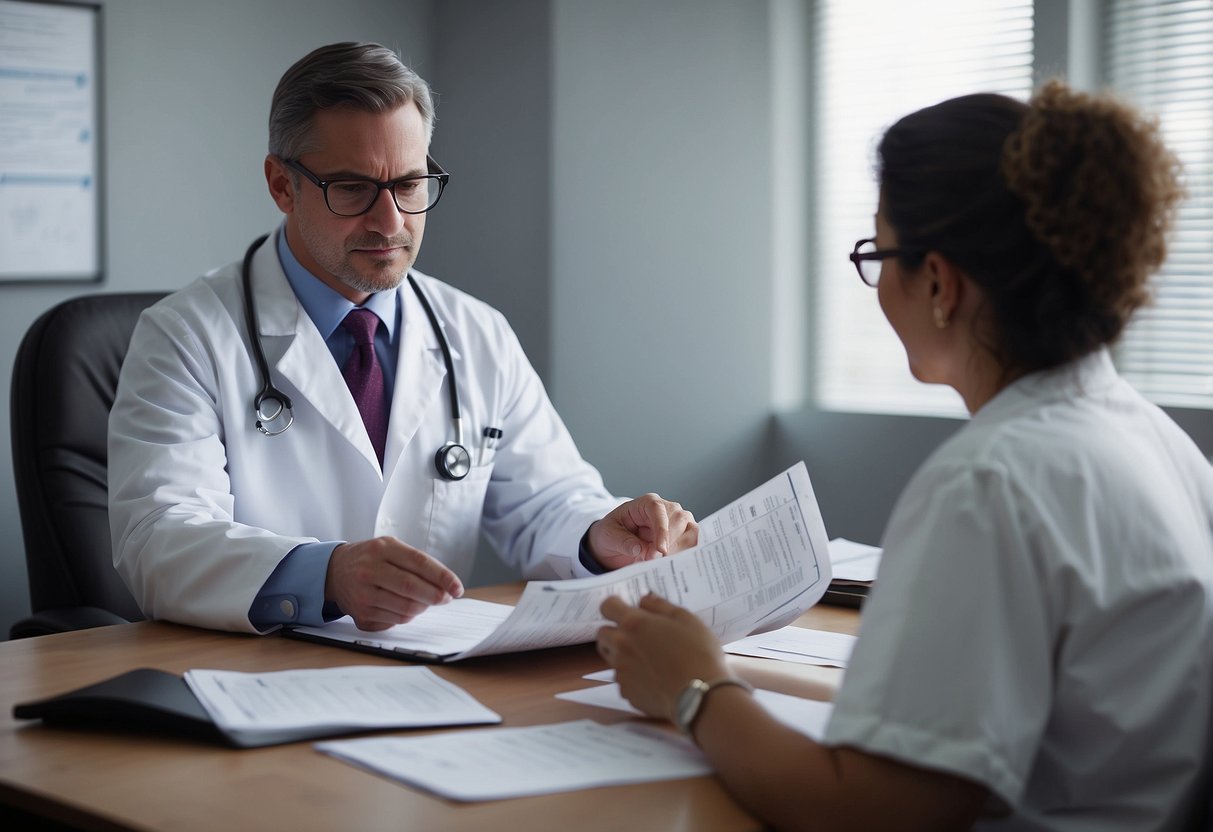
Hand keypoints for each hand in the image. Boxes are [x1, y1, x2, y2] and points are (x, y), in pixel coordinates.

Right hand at [325, 536, 463, 630]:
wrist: (334, 572)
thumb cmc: (370, 559)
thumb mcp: (390, 548)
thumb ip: (417, 562)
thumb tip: (446, 585)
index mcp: (381, 549)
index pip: (419, 563)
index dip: (442, 577)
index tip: (457, 588)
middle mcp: (369, 571)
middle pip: (411, 588)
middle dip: (436, 596)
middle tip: (447, 598)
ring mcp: (363, 595)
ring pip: (406, 609)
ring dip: (422, 607)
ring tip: (424, 601)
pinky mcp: (361, 616)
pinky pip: (395, 621)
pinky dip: (406, 616)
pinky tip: (403, 606)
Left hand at [587, 494, 696, 569]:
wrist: (612, 544)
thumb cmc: (611, 534)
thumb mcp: (609, 536)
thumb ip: (624, 542)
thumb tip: (641, 550)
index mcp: (647, 503)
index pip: (659, 510)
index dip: (662, 530)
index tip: (660, 550)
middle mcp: (666, 509)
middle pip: (680, 519)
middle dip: (671, 543)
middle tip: (657, 561)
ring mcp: (677, 523)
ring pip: (691, 531)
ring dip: (682, 549)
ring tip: (666, 564)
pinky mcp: (683, 537)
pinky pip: (693, 544)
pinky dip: (687, 555)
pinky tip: (677, 565)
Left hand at [595, 593, 728, 719]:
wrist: (701, 695)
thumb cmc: (698, 653)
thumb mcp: (686, 619)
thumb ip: (660, 606)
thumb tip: (643, 600)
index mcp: (634, 624)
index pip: (607, 606)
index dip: (615, 606)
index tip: (627, 609)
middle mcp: (621, 646)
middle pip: (602, 634)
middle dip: (615, 631)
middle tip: (637, 635)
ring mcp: (621, 671)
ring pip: (611, 658)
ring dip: (622, 654)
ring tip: (647, 659)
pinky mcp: (627, 692)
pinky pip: (623, 680)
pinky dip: (633, 677)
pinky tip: (653, 679)